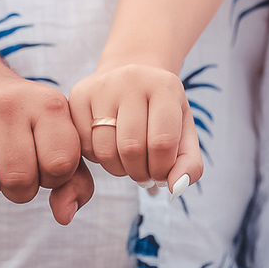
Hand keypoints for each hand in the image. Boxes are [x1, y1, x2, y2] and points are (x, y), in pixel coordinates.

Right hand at [0, 70, 93, 224]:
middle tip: (12, 166)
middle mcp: (8, 102)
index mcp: (48, 104)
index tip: (42, 162)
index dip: (52, 177)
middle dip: (18, 188)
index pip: (60, 164)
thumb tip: (64, 216)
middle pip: (18, 179)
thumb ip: (73, 180)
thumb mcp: (56, 140)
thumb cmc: (23, 125)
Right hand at [69, 65, 202, 193]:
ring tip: (128, 162)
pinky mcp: (79, 94)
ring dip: (118, 169)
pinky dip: (98, 158)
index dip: (162, 170)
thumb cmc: (161, 114)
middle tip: (144, 173)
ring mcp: (102, 85)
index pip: (162, 142)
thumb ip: (189, 164)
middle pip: (131, 148)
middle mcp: (132, 79)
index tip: (162, 174)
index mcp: (165, 86)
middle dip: (140, 173)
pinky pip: (84, 146)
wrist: (133, 81)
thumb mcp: (184, 132)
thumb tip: (176, 188)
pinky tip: (110, 146)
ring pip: (104, 150)